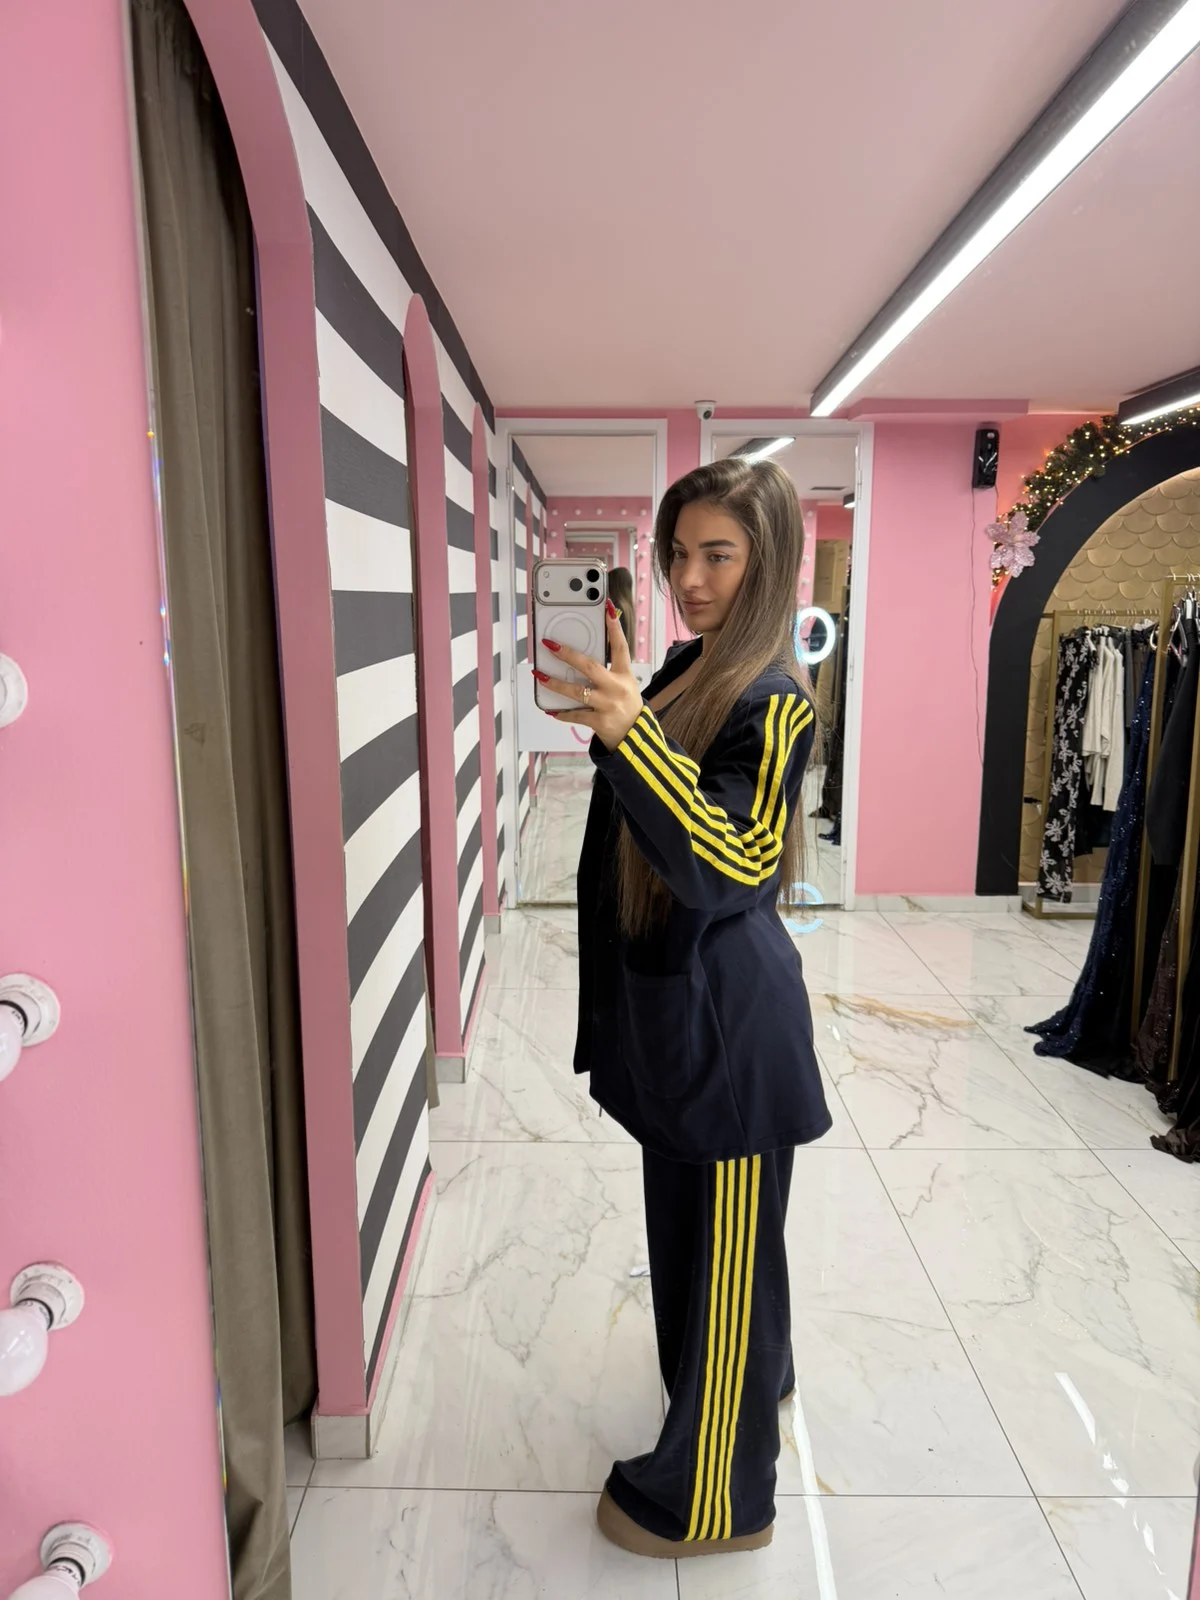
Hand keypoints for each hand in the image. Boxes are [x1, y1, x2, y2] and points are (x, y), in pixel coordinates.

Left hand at [538, 601, 643, 751]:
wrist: (635, 736)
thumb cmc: (626, 705)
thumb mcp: (624, 683)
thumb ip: (608, 669)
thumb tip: (579, 654)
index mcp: (624, 674)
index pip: (620, 646)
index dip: (614, 627)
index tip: (607, 608)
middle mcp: (616, 688)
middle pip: (590, 666)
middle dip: (567, 654)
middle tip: (550, 645)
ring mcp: (607, 705)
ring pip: (576, 691)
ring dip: (555, 684)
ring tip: (540, 675)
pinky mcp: (599, 722)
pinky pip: (575, 715)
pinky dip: (561, 713)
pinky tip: (551, 710)